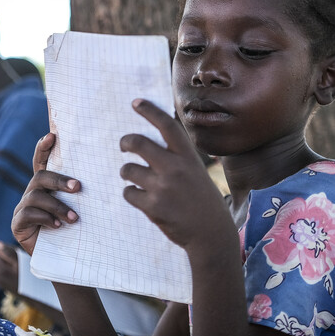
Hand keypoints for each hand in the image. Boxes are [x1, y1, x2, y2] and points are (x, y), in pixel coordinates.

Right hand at [11, 134, 80, 254]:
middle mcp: (32, 193)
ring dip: (58, 206)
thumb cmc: (74, 230)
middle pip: (41, 177)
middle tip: (79, 187)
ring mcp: (23, 208)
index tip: (52, 135)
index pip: (41, 162)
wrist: (63, 259)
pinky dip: (46, 218)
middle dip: (60, 180)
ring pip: (36, 196)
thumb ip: (80, 194)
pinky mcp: (18, 224)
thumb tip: (102, 178)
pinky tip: (58, 226)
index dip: (43, 148)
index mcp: (46, 186)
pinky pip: (28, 214)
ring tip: (75, 218)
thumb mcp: (79, 209)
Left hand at [119, 99, 236, 252]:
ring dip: (128, 173)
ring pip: (128, 170)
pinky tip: (143, 199)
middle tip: (124, 145)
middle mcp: (175, 168)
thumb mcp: (196, 171)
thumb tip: (151, 141)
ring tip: (137, 180)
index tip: (136, 102)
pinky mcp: (152, 206)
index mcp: (188, 157)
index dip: (150, 111)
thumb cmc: (202, 199)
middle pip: (138, 143)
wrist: (211, 233)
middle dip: (125, 142)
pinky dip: (132, 194)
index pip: (167, 126)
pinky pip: (128, 192)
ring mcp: (162, 187)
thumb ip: (177, 157)